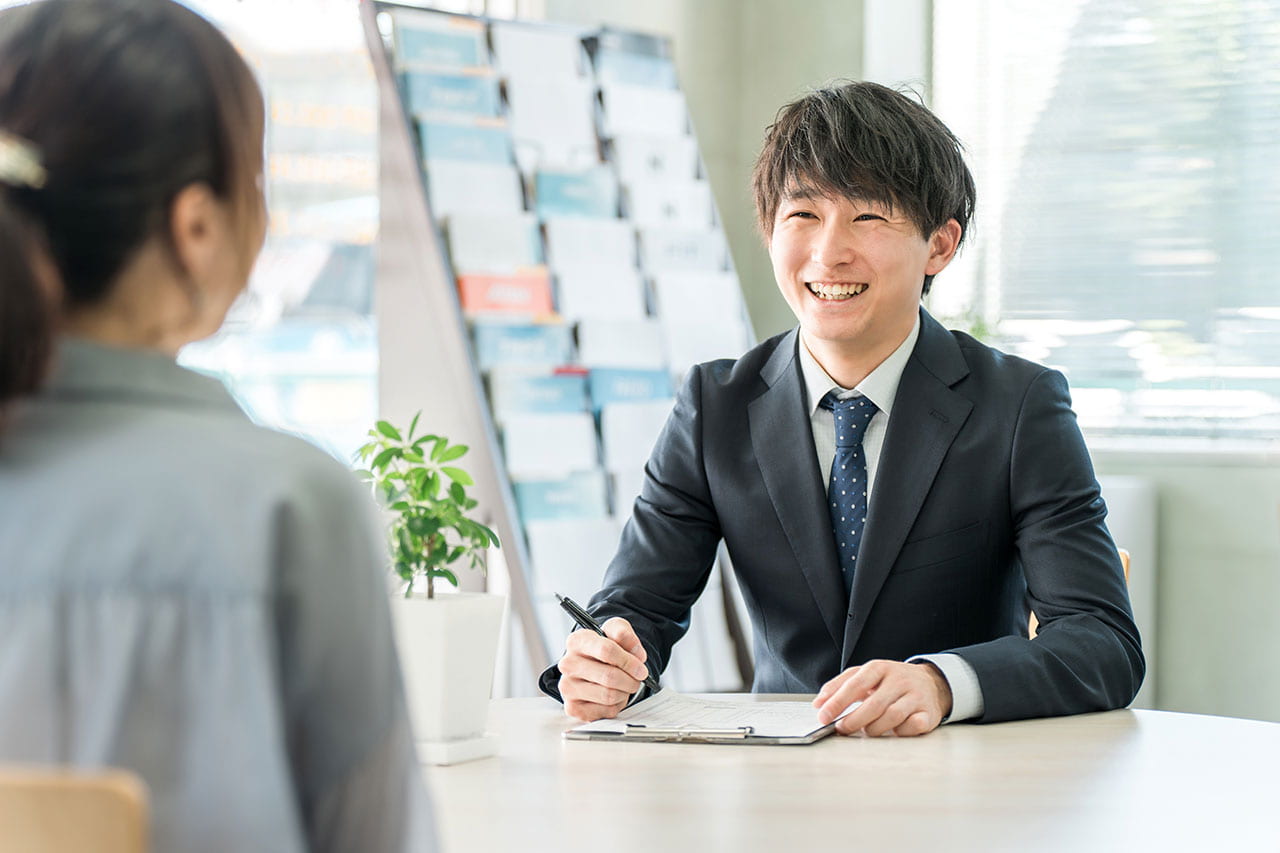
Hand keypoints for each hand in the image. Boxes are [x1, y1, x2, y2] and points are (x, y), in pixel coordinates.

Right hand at [557, 617, 651, 721]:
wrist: (594, 664)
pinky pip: (605, 711)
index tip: (641, 668)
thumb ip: (626, 634)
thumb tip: (637, 653)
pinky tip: (613, 696)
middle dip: (630, 680)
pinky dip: (616, 705)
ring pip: (609, 695)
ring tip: (624, 685)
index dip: (628, 661)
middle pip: (609, 677)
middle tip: (637, 678)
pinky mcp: (573, 707)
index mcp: (576, 641)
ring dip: (624, 692)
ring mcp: (568, 687)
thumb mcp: (615, 631)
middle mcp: (567, 664)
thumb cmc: (604, 648)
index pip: (606, 650)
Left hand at [813, 660, 952, 736]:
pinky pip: (911, 726)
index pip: (855, 684)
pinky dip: (899, 732)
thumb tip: (818, 704)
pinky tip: (893, 731)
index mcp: (880, 667)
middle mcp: (899, 680)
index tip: (823, 716)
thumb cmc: (890, 681)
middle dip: (853, 720)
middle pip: (874, 704)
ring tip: (866, 730)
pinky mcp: (928, 713)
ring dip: (874, 729)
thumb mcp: (865, 675)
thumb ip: (839, 686)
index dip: (837, 701)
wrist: (930, 682)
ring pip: (892, 717)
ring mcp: (916, 696)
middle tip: (841, 729)